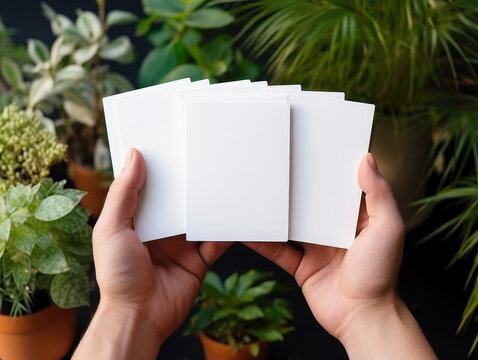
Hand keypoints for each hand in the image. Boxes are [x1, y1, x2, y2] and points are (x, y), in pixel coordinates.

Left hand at [74, 148, 229, 358]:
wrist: (139, 316)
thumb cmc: (117, 276)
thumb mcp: (112, 228)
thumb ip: (123, 194)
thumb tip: (134, 156)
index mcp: (138, 218)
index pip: (151, 186)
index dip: (160, 168)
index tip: (173, 146)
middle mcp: (161, 229)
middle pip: (180, 200)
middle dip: (190, 182)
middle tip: (205, 158)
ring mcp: (181, 244)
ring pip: (201, 217)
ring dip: (211, 204)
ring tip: (225, 182)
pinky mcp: (199, 260)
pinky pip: (217, 242)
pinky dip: (226, 231)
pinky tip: (234, 217)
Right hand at [245, 153, 435, 358]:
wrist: (362, 317)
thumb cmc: (380, 274)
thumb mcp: (387, 228)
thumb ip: (379, 194)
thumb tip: (368, 159)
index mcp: (356, 219)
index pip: (340, 188)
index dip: (328, 170)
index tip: (312, 150)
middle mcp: (335, 231)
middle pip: (311, 205)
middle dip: (297, 189)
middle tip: (276, 167)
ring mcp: (317, 249)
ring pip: (291, 225)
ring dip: (277, 213)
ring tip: (257, 193)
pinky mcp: (301, 267)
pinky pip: (278, 251)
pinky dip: (263, 242)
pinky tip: (249, 230)